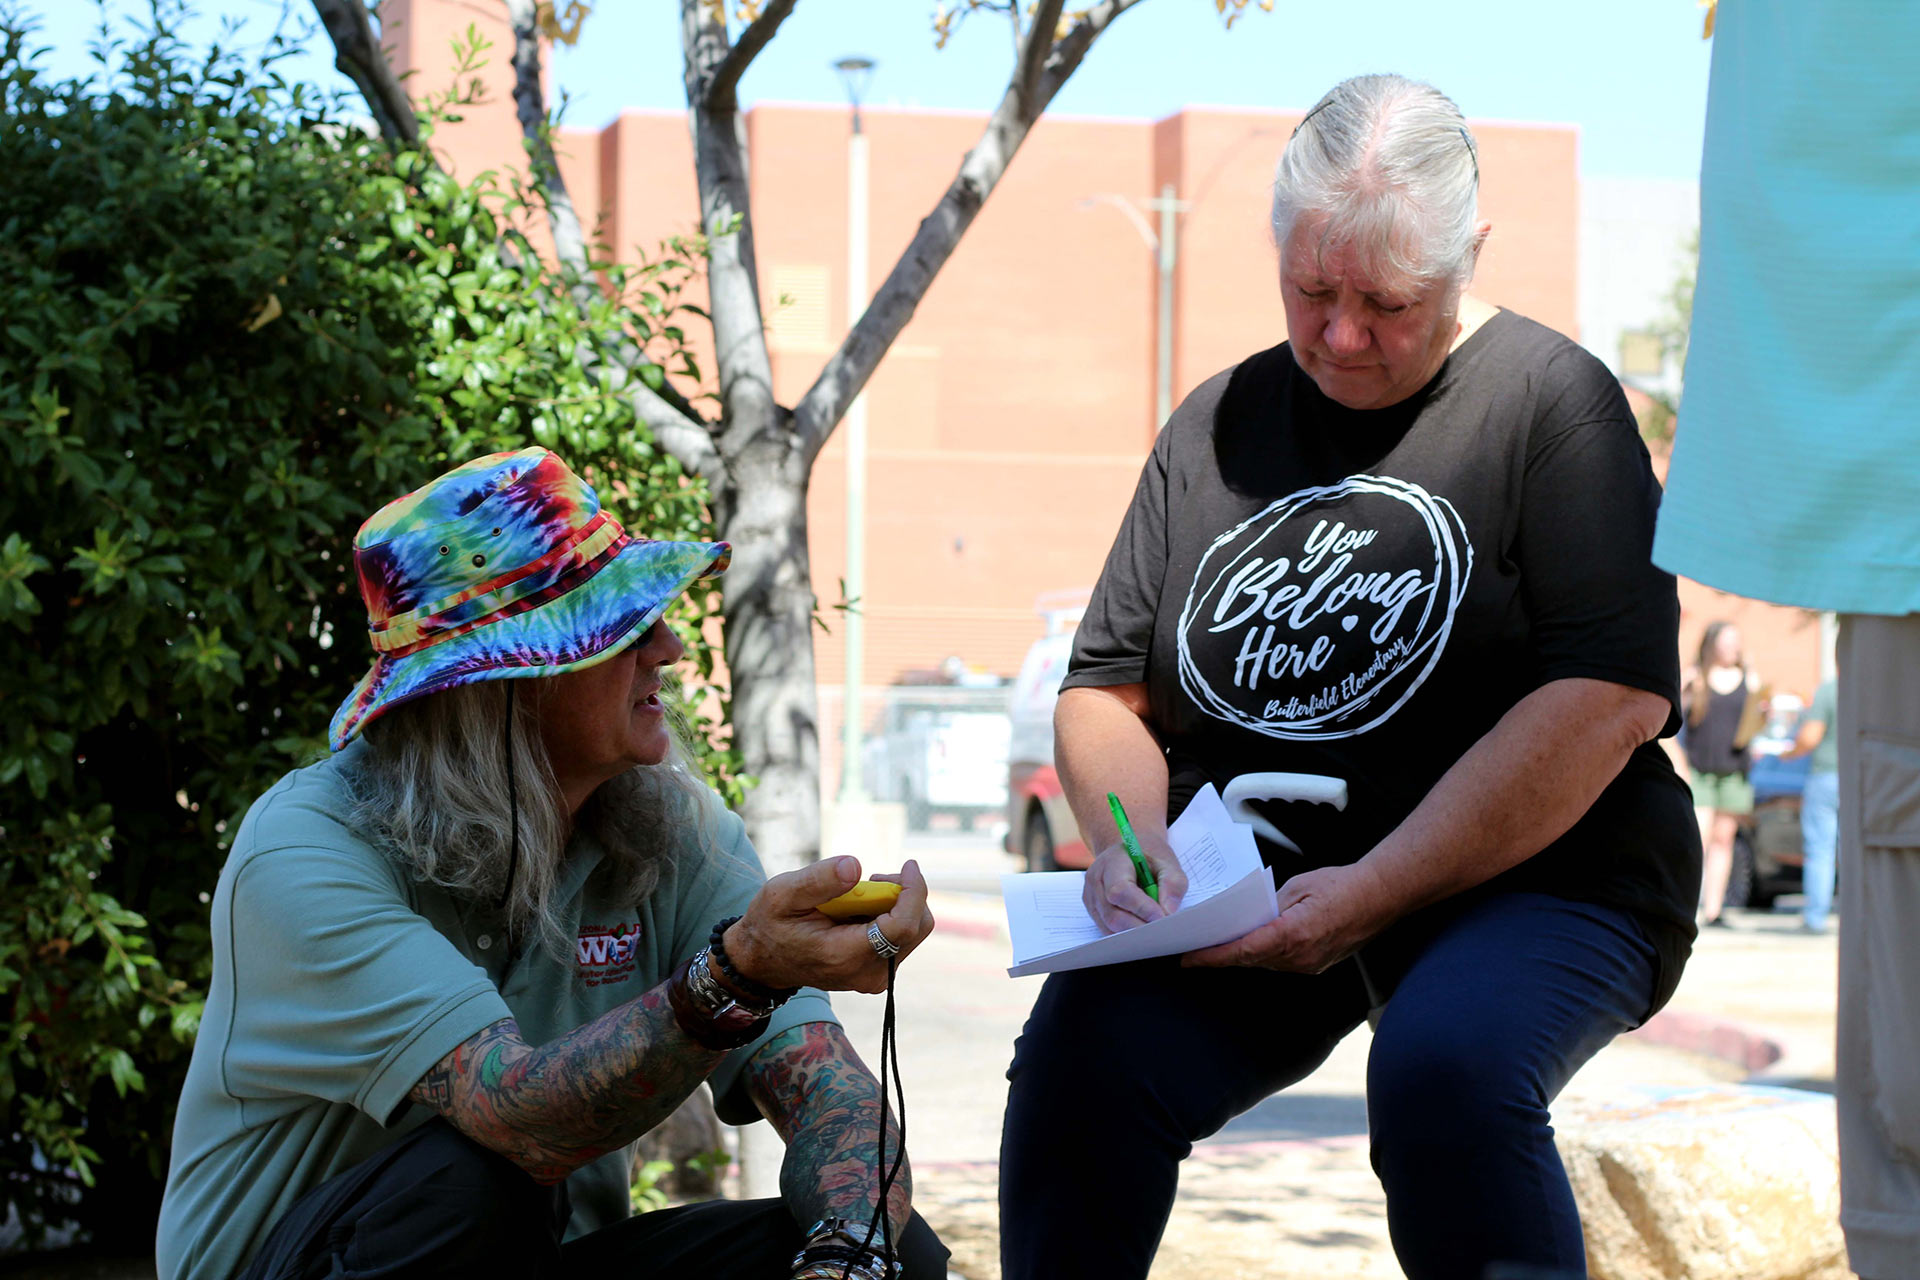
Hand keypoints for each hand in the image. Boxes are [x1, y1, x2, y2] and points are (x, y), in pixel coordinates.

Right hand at [726, 857, 933, 995]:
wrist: (765, 960)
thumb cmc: (772, 923)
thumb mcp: (782, 894)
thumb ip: (818, 880)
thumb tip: (855, 866)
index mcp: (845, 955)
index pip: (902, 927)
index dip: (913, 892)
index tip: (909, 865)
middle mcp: (867, 973)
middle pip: (916, 927)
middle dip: (903, 894)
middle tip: (868, 881)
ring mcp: (876, 977)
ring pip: (913, 931)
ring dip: (896, 904)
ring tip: (858, 896)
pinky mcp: (879, 973)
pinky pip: (902, 937)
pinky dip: (890, 916)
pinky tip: (859, 911)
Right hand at [1081, 830, 1186, 932]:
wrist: (1128, 857)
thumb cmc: (1147, 861)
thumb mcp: (1167, 863)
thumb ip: (1173, 883)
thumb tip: (1168, 911)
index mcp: (1112, 862)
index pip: (1120, 890)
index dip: (1141, 907)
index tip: (1162, 917)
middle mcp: (1096, 880)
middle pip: (1112, 914)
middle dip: (1139, 926)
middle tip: (1161, 929)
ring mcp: (1091, 897)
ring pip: (1109, 927)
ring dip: (1134, 932)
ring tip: (1153, 929)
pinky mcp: (1093, 912)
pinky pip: (1108, 931)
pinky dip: (1126, 934)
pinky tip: (1141, 928)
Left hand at [1182, 861, 1393, 972]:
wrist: (1379, 897)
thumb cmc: (1340, 885)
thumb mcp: (1296, 887)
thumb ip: (1268, 905)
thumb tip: (1247, 918)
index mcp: (1293, 934)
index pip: (1243, 951)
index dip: (1213, 957)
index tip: (1189, 958)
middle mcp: (1300, 957)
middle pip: (1250, 960)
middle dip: (1221, 955)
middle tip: (1193, 948)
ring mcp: (1309, 965)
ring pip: (1265, 962)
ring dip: (1241, 954)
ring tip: (1216, 942)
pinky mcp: (1316, 965)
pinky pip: (1281, 961)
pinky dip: (1262, 953)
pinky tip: (1249, 940)